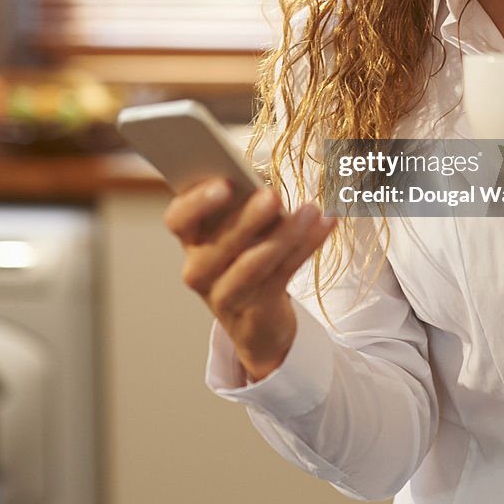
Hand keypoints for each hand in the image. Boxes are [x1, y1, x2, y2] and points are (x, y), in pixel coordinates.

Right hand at [164, 178, 335, 379]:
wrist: (258, 321)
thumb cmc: (246, 255)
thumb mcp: (240, 227)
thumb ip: (244, 203)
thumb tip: (263, 181)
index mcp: (191, 239)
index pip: (178, 218)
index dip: (197, 201)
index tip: (224, 183)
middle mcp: (199, 269)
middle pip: (217, 244)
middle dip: (247, 218)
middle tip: (273, 196)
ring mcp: (224, 294)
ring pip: (253, 265)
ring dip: (285, 234)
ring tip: (311, 210)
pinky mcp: (255, 311)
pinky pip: (282, 275)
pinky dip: (306, 246)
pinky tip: (325, 224)